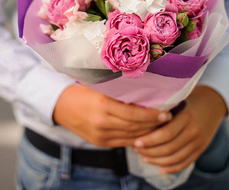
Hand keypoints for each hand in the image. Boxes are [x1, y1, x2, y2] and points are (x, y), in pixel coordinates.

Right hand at [53, 84, 171, 146]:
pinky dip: (136, 139)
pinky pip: (123, 142)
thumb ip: (120, 92)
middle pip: (135, 127)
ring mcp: (100, 135)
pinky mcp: (100, 142)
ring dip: (148, 133)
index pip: (134, 114)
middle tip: (169, 118)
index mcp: (103, 105)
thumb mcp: (100, 87)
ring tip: (161, 126)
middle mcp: (102, 122)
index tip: (166, 113)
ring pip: (131, 137)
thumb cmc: (82, 90)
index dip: (152, 115)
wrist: (60, 105)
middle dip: (154, 124)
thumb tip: (145, 92)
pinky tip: (146, 134)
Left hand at [133, 85, 226, 173]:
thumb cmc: (190, 98)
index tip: (135, 140)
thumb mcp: (178, 99)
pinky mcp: (201, 149)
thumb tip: (140, 118)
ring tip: (143, 157)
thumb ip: (164, 109)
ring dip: (157, 160)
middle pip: (169, 148)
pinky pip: (185, 163)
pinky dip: (171, 168)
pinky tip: (159, 169)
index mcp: (187, 116)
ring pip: (175, 158)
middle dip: (149, 151)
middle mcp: (194, 131)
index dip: (149, 140)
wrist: (214, 102)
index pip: (166, 133)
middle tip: (136, 148)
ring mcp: (199, 142)